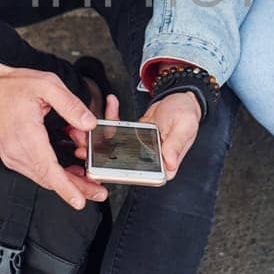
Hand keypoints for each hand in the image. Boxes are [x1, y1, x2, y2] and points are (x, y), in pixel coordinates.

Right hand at [0, 45, 107, 208]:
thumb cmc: (8, 86)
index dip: (66, 188)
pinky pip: (35, 171)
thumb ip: (70, 104)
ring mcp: (12, 157)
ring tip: (88, 176)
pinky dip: (53, 172)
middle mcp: (16, 152)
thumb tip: (89, 123)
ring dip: (66, 179)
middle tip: (98, 191)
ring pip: (43, 177)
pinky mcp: (11, 156)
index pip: (49, 171)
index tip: (80, 201)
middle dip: (76, 188)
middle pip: (49, 179)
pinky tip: (68, 169)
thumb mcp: (45, 84)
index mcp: (26, 137)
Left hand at [66, 89, 200, 181]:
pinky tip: (110, 103)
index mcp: (165, 163)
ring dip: (102, 137)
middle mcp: (151, 159)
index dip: (121, 173)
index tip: (103, 167)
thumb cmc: (187, 112)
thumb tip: (168, 163)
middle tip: (86, 148)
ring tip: (92, 126)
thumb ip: (176, 145)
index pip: (143, 176)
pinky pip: (119, 130)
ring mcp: (140, 148)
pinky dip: (112, 118)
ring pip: (116, 148)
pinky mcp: (133, 136)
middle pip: (123, 164)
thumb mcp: (185, 127)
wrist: (181, 97)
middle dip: (102, 155)